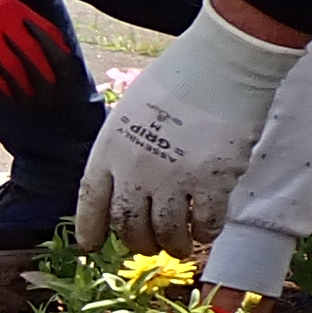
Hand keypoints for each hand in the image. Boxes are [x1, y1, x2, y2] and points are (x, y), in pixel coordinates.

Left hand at [72, 4, 300, 257]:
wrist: (221, 65)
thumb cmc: (178, 80)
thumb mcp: (131, 112)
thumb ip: (126, 149)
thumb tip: (129, 185)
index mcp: (110, 148)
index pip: (91, 200)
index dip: (90, 228)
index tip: (91, 247)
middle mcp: (135, 169)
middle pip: (127, 224)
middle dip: (137, 242)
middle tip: (149, 244)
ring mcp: (173, 179)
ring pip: (165, 233)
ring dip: (173, 244)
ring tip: (179, 245)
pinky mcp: (211, 183)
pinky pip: (204, 225)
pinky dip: (205, 233)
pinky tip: (207, 228)